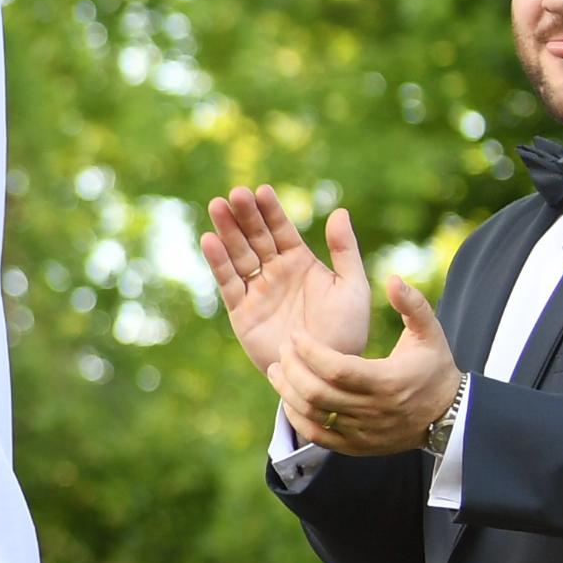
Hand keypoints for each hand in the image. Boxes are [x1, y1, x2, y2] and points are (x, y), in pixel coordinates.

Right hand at [200, 186, 369, 383]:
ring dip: (227, 231)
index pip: (282, 230)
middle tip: (235, 193)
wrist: (326, 373)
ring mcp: (257, 291)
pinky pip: (228, 283)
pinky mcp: (242, 312)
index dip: (271, 210)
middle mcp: (276, 273)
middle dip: (245, 215)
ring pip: (238, 254)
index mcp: (301, 263)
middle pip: (256, 237)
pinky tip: (210, 241)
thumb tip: (340, 211)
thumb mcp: (352, 287)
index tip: (262, 190)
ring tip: (217, 206)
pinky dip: (218, 263)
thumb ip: (344, 250)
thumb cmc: (346, 332)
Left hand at [267, 277, 463, 456]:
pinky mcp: (356, 446)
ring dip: (288, 392)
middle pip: (318, 393)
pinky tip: (289, 397)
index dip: (309, 351)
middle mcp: (373, 411)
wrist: (447, 415)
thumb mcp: (430, 333)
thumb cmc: (435, 368)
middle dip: (292, 369)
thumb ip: (412, 305)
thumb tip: (393, 278)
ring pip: (313, 415)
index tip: (295, 335)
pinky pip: (317, 436)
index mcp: (387, 381)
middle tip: (283, 349)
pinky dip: (297, 418)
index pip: (336, 369)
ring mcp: (363, 432)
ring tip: (276, 368)